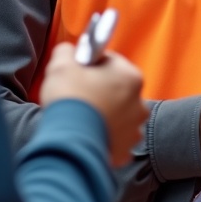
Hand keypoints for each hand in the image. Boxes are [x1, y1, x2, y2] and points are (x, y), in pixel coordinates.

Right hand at [40, 42, 147, 166]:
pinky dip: (105, 138)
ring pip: (119, 116)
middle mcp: (139, 102)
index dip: (91, 65)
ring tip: (83, 118)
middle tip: (78, 96)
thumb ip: (68, 51)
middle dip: (100, 91)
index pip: (111, 61)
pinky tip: (89, 135)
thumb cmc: (69, 100)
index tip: (79, 73)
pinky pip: (116, 139)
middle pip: (117, 89)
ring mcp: (134, 128)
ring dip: (105, 116)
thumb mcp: (61, 64)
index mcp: (130, 76)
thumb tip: (69, 52)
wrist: (68, 142)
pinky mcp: (126, 149)